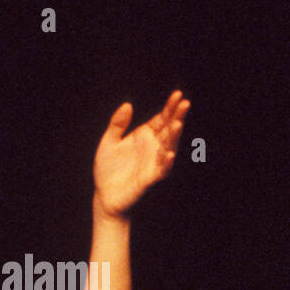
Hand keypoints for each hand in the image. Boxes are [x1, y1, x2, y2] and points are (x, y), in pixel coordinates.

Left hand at [93, 90, 189, 219]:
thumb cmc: (109, 168)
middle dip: (177, 117)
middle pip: (168, 130)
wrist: (105, 195)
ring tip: (177, 124)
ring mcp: (153, 163)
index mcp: (145, 136)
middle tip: (185, 103)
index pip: (161, 119)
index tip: (177, 94)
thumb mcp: (109, 141)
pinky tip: (169, 153)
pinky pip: (161, 170)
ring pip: (168, 147)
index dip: (169, 107)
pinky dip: (166, 162)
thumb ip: (118, 124)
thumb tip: (128, 105)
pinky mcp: (149, 179)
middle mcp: (153, 148)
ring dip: (174, 137)